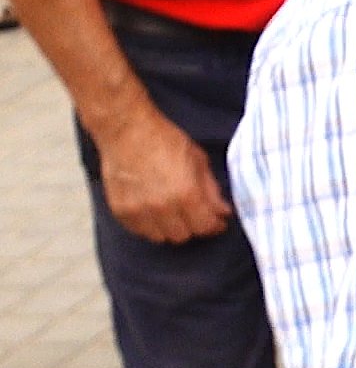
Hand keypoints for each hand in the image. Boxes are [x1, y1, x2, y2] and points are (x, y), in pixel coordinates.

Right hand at [94, 107, 231, 242]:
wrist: (126, 131)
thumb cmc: (165, 140)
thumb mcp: (198, 160)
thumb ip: (211, 190)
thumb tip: (223, 211)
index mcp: (186, 194)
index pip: (204, 227)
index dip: (214, 225)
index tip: (218, 221)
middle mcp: (161, 208)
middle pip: (183, 236)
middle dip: (194, 227)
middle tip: (197, 215)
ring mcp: (138, 211)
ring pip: (161, 237)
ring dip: (171, 229)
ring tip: (176, 214)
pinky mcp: (120, 211)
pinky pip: (140, 231)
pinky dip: (150, 227)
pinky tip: (155, 213)